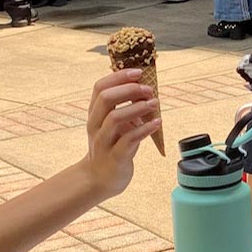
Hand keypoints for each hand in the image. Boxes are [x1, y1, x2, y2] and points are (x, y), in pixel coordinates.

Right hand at [82, 69, 161, 197]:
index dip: (119, 76)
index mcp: (94, 114)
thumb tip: (145, 89)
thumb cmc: (111, 146)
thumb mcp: (114, 124)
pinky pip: (128, 139)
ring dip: (137, 108)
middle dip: (129, 89)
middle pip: (106, 98)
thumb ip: (124, 108)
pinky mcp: (115, 157)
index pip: (100, 87)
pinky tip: (157, 123)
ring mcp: (103, 142)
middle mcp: (95, 125)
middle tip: (149, 90)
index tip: (139, 72)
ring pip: (115, 118)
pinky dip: (144, 129)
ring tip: (154, 104)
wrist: (99, 179)